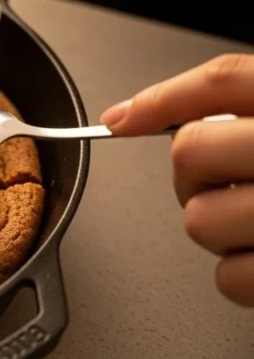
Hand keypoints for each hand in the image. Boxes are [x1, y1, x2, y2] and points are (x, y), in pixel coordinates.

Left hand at [100, 54, 253, 305]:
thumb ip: (227, 104)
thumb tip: (122, 117)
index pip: (224, 80)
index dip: (162, 99)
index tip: (118, 120)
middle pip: (191, 151)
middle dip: (193, 173)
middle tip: (228, 181)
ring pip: (200, 220)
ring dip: (216, 228)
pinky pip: (230, 278)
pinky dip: (240, 275)